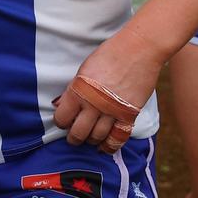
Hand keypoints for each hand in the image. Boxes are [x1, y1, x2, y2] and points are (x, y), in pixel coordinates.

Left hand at [53, 32, 159, 152]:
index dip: (60, 121)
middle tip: (72, 137)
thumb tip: (60, 105)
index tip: (62, 121)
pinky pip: (119, 137)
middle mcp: (94, 104)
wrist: (137, 51)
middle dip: (73, 137)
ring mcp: (112, 111)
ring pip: (97, 136)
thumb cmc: (107, 56)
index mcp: (78, 91)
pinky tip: (104, 148)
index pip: (62, 116)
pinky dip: (110, 146)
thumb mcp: (83, 71)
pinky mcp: (129, 114)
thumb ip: (73, 90)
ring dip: (90, 140)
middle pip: (79, 132)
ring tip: (87, 139)